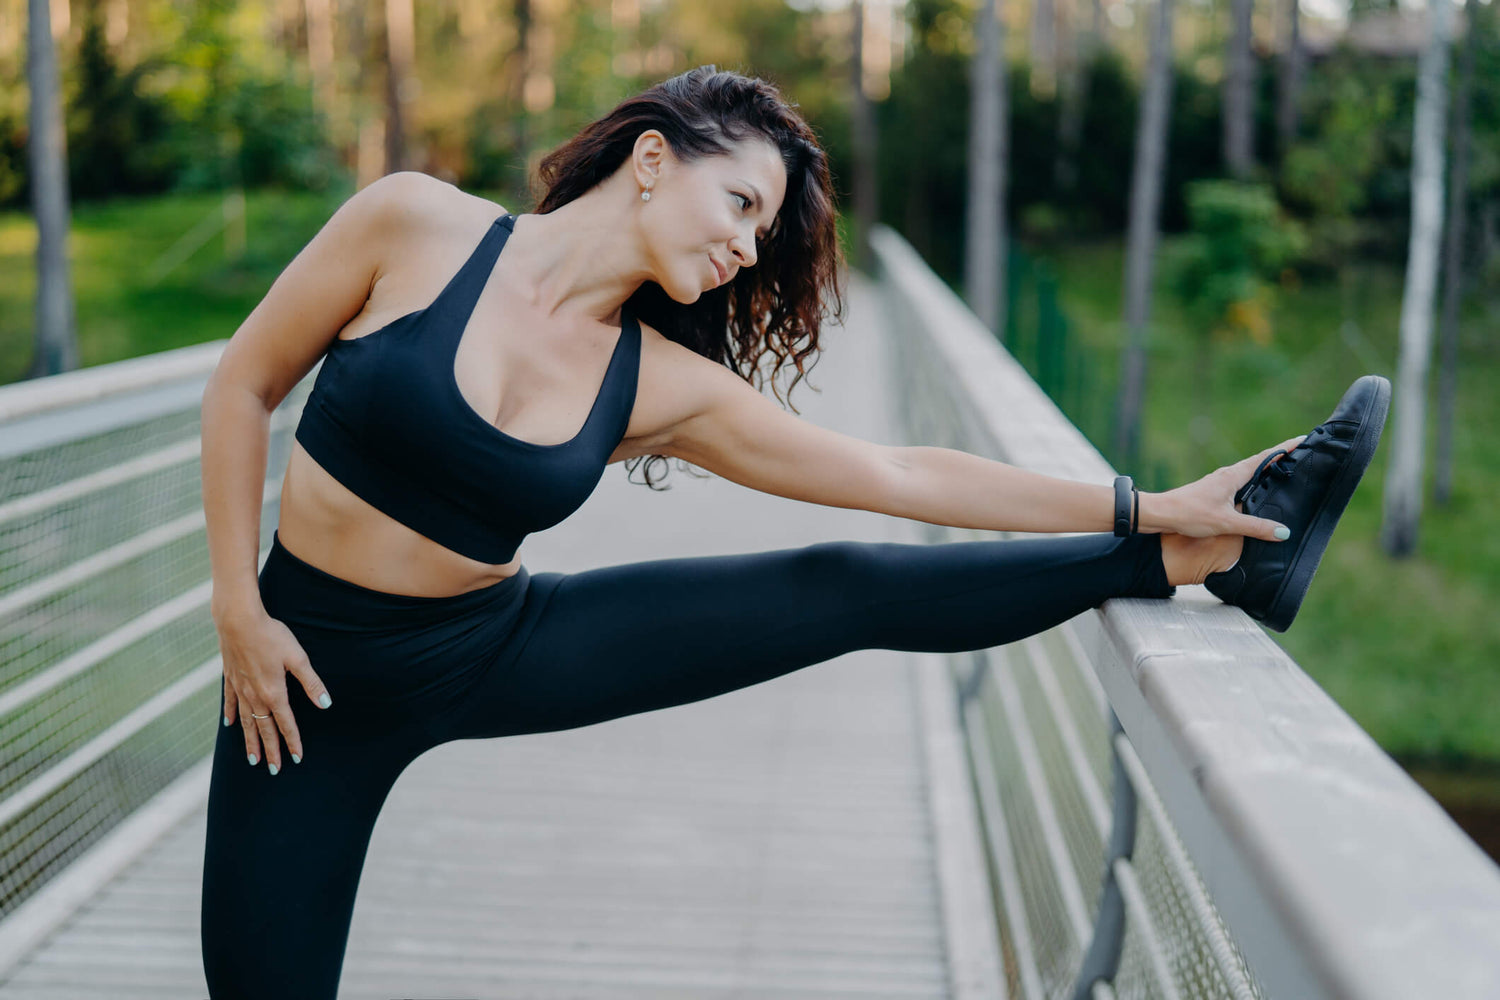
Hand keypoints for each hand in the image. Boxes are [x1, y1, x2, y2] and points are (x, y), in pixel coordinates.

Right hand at [215, 609, 332, 772]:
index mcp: (274, 693)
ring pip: (245, 722)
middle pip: (264, 729)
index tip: (297, 758)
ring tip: (252, 759)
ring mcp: (239, 688)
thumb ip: (311, 683)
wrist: (238, 621)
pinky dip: (230, 715)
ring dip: (250, 741)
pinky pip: (229, 702)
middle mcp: (254, 696)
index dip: (292, 742)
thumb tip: (325, 704)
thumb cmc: (272, 635)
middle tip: (274, 770)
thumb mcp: (298, 657)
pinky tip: (229, 725)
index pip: (286, 724)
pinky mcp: (229, 678)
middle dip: (270, 750)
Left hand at [1156, 434, 1308, 539]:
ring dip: (1266, 471)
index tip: (1304, 439)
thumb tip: (1283, 532)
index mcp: (1233, 475)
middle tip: (1301, 456)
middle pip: (1259, 463)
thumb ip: (1256, 527)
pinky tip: (1256, 495)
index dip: (1286, 448)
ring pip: (1249, 474)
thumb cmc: (1190, 514)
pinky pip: (1240, 484)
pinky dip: (1253, 484)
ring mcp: (1220, 482)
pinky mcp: (1213, 492)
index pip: (1266, 457)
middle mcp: (1228, 475)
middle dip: (1280, 458)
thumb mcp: (1227, 522)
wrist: (1160, 514)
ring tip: (1284, 473)